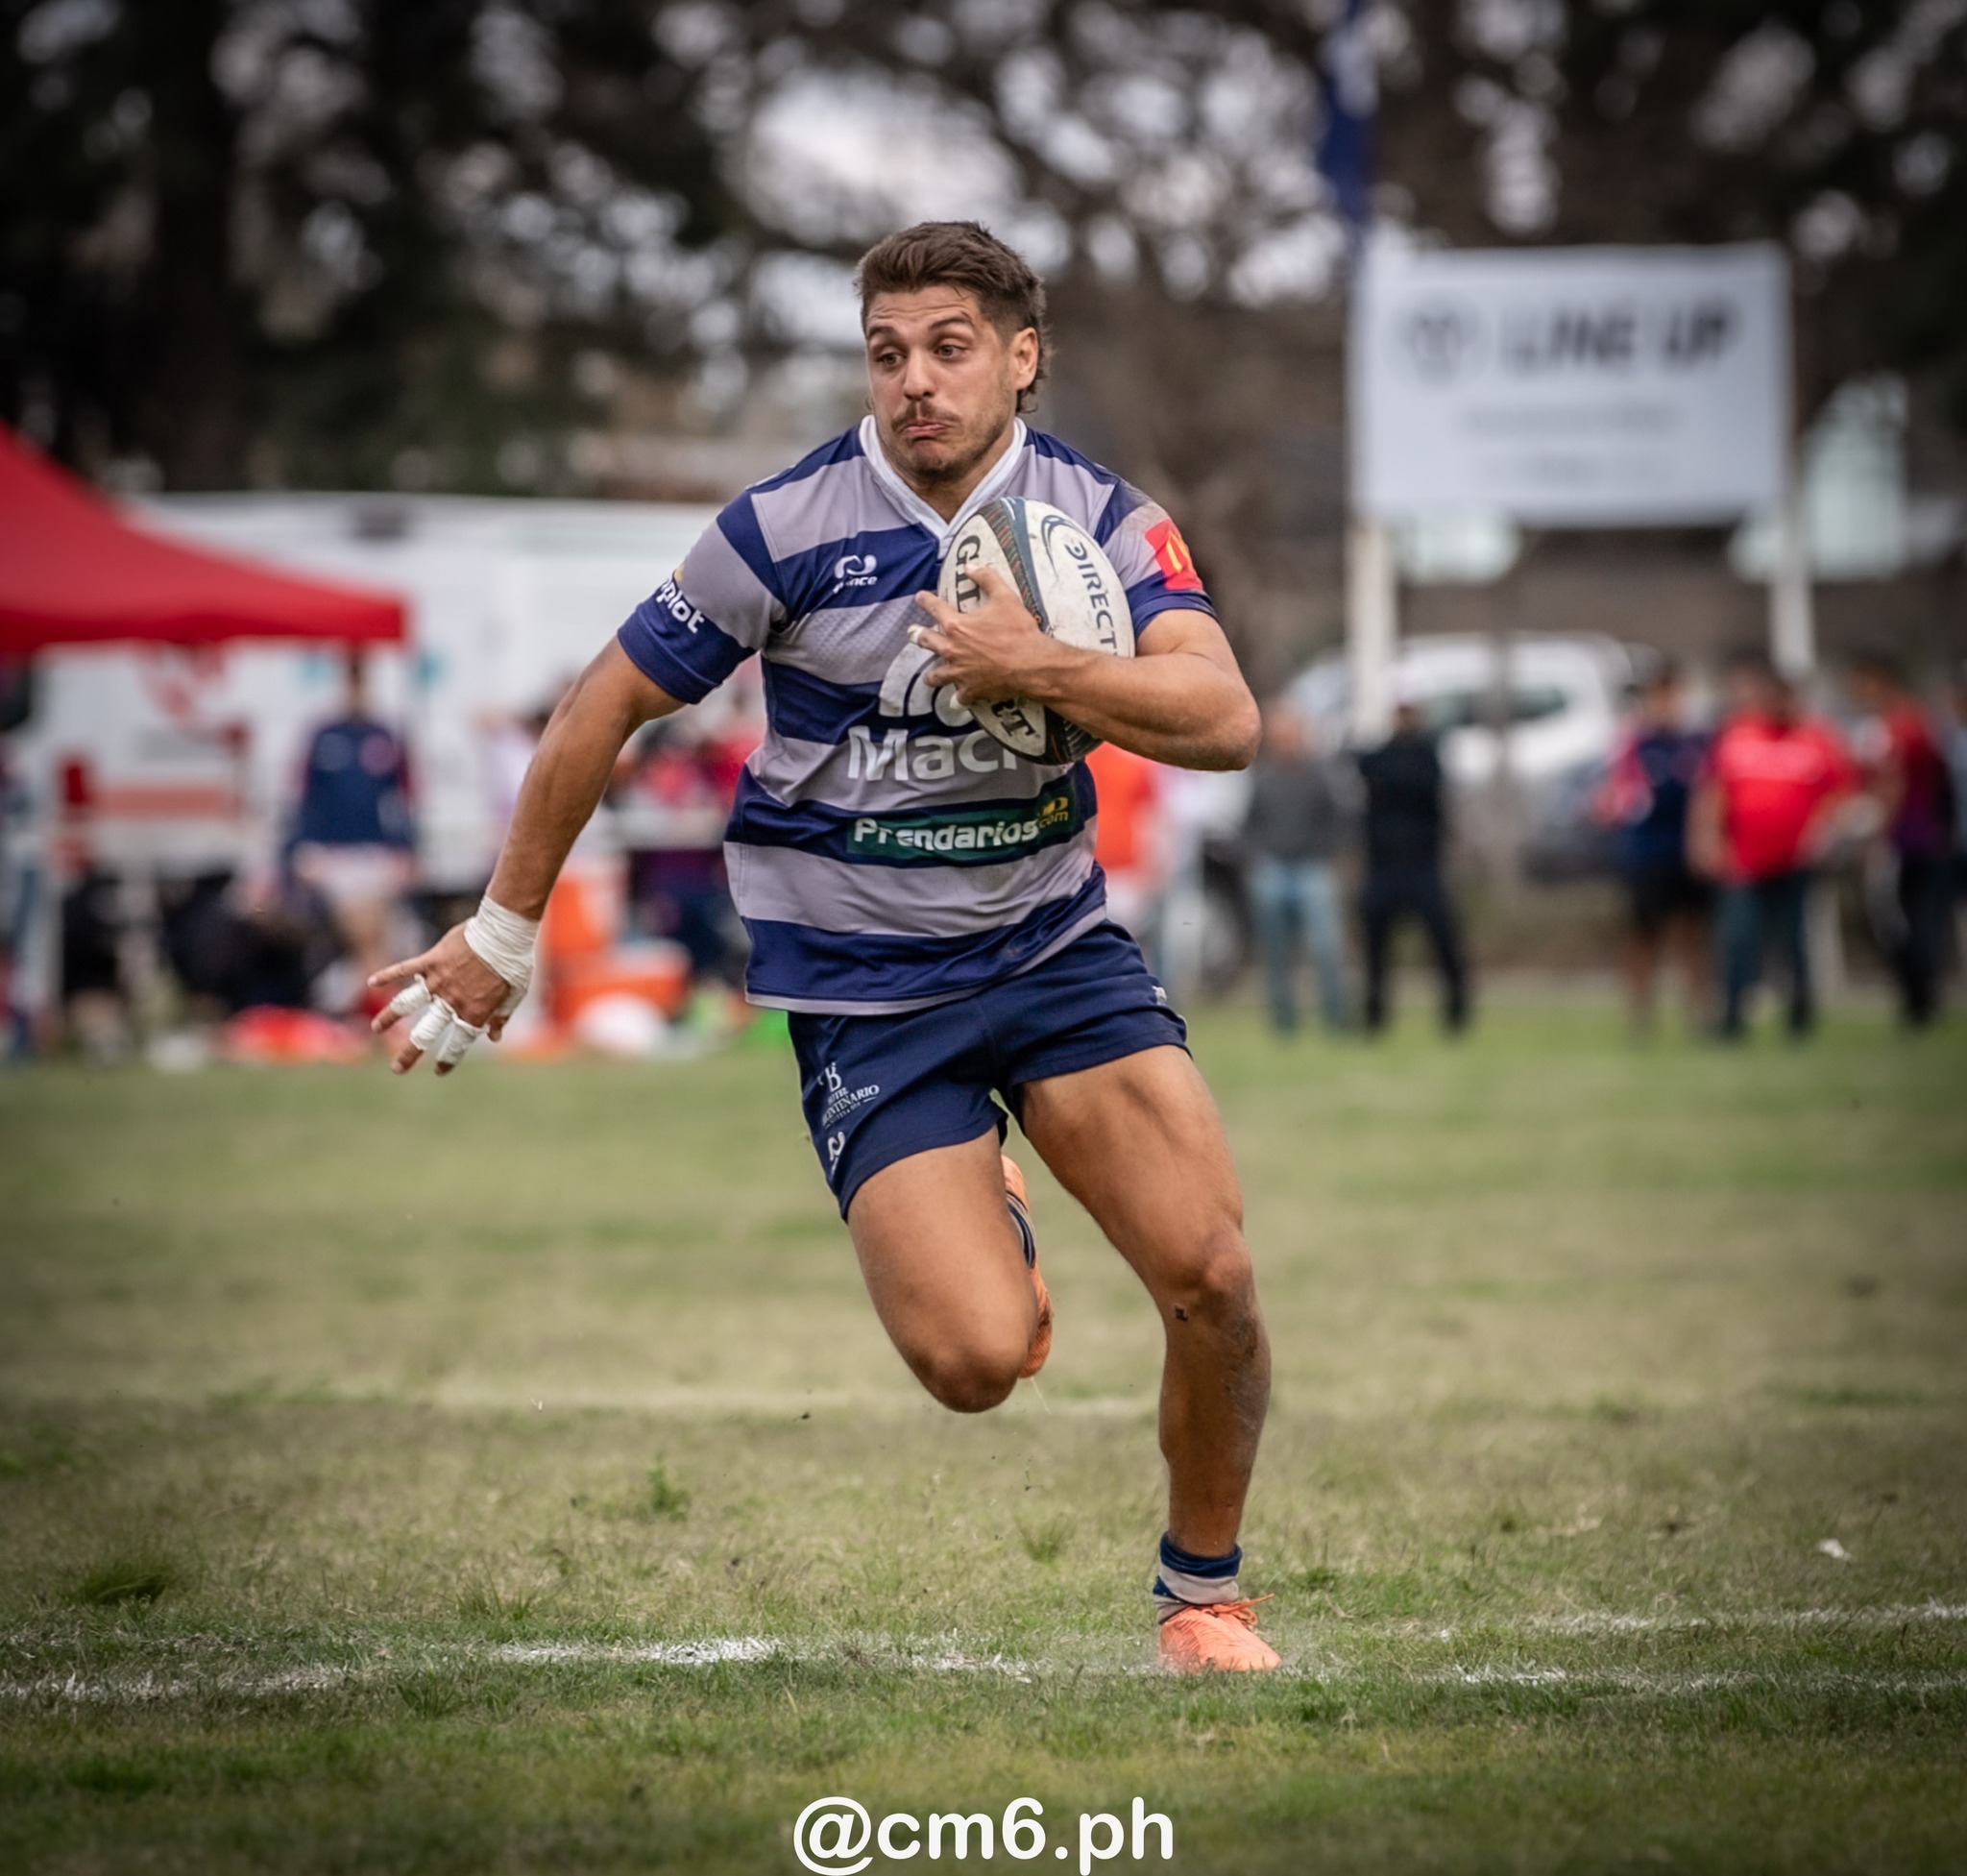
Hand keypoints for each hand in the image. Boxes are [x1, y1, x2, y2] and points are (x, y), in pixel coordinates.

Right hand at [368, 924, 514, 1075]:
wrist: (503, 933)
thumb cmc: (513, 963)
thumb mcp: (514, 995)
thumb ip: (500, 1016)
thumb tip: (493, 1037)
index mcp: (474, 1012)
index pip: (458, 1042)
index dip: (449, 1057)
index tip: (439, 1070)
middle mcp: (452, 1001)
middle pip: (426, 1033)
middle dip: (410, 1054)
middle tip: (398, 1069)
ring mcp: (438, 981)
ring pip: (406, 1003)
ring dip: (389, 1017)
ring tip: (376, 1028)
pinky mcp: (431, 960)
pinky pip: (404, 969)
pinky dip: (387, 975)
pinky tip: (372, 982)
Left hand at [909, 564, 1064, 707]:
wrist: (1031, 664)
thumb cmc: (1017, 630)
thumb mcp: (1005, 597)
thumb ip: (987, 578)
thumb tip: (970, 565)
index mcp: (956, 626)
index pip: (935, 608)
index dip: (925, 601)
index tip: (919, 597)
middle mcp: (952, 650)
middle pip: (927, 642)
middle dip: (918, 636)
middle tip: (912, 634)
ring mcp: (959, 673)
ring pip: (937, 676)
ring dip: (932, 675)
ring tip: (928, 676)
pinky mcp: (971, 690)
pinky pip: (959, 697)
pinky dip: (959, 697)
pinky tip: (958, 699)